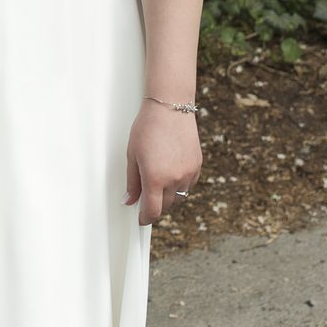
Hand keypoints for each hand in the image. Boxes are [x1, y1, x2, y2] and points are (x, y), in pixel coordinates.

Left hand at [125, 101, 200, 225]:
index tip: (141, 219)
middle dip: (155, 206)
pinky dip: (180, 186)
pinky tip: (171, 175)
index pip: (152, 211)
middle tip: (146, 199)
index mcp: (155, 178)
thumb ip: (132, 182)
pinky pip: (189, 185)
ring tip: (158, 184)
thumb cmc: (147, 127)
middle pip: (166, 206)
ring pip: (178, 197)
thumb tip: (129, 200)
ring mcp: (188, 172)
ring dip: (168, 197)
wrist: (170, 107)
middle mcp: (174, 179)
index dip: (145, 219)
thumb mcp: (132, 155)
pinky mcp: (197, 165)